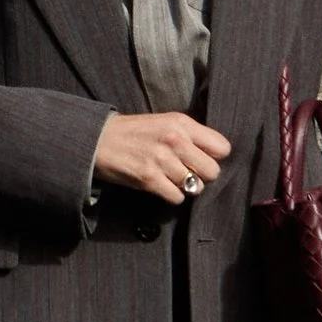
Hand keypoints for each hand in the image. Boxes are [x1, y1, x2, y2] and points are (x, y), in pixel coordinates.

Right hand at [93, 111, 230, 204]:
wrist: (100, 140)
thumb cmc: (135, 132)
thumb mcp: (166, 122)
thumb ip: (190, 135)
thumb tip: (214, 155)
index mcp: (182, 123)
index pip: (222, 147)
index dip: (214, 157)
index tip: (202, 159)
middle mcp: (175, 140)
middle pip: (213, 171)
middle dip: (202, 175)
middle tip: (188, 172)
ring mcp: (162, 160)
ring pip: (195, 187)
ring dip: (185, 187)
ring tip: (171, 178)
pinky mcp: (149, 179)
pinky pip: (177, 198)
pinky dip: (172, 196)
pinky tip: (161, 186)